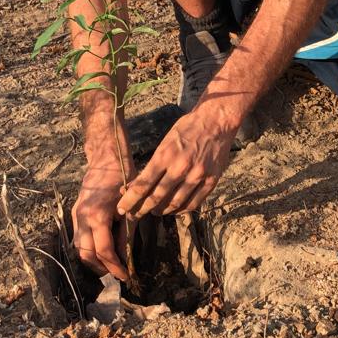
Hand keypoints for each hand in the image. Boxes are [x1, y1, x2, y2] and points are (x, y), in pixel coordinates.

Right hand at [72, 166, 135, 282]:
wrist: (105, 157)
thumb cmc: (122, 178)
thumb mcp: (130, 208)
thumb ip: (126, 235)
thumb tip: (126, 257)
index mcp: (97, 216)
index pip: (104, 251)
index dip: (115, 267)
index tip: (126, 276)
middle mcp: (82, 218)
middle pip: (86, 255)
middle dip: (102, 268)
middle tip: (118, 273)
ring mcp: (76, 215)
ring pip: (79, 248)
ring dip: (93, 260)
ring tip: (110, 264)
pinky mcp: (75, 213)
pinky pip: (78, 238)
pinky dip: (88, 248)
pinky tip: (101, 250)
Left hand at [116, 105, 237, 218]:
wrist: (216, 121)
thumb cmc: (187, 128)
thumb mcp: (165, 142)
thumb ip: (153, 165)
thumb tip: (135, 185)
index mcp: (166, 155)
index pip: (143, 184)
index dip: (130, 200)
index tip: (121, 208)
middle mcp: (181, 167)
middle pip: (157, 197)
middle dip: (142, 210)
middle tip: (133, 216)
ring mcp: (197, 175)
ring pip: (175, 203)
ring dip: (161, 211)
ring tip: (153, 212)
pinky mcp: (211, 181)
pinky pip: (193, 204)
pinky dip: (181, 210)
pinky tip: (174, 210)